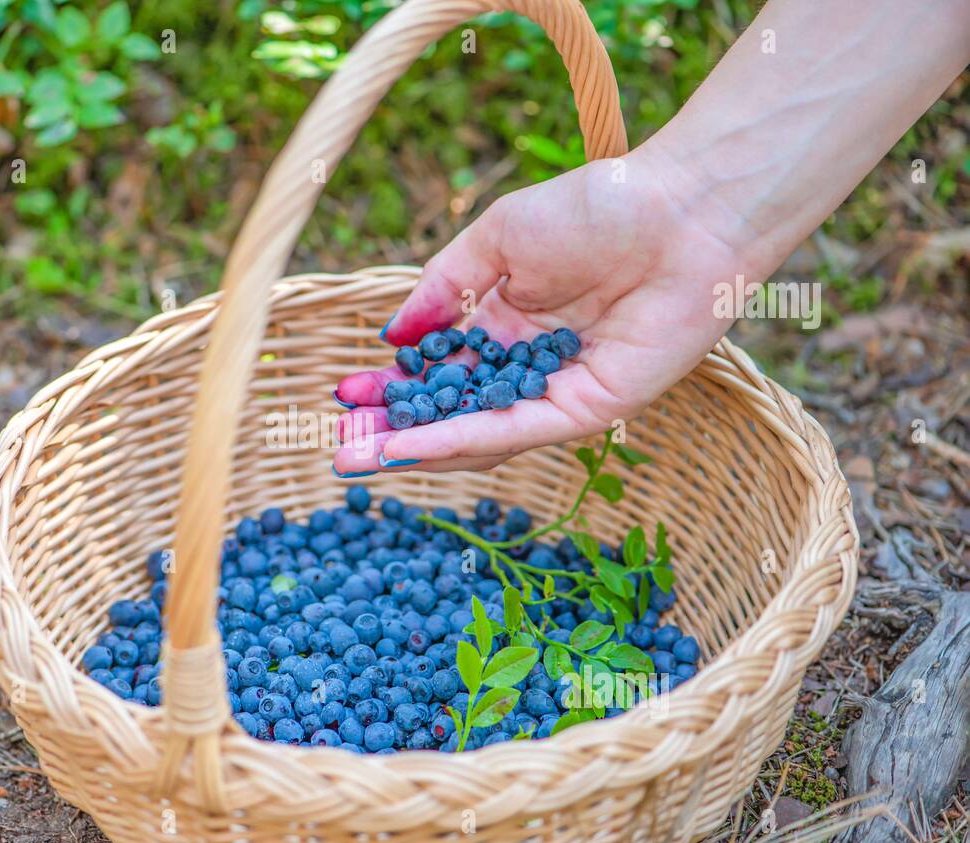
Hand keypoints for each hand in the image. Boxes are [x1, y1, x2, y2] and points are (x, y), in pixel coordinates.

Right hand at [332, 145, 745, 474]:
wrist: (680, 210)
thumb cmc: (596, 209)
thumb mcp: (496, 240)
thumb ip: (442, 288)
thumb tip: (390, 334)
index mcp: (508, 324)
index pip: (438, 369)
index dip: (390, 386)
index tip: (343, 394)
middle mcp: (528, 366)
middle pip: (449, 410)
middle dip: (392, 429)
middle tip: (339, 445)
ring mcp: (556, 393)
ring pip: (475, 433)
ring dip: (414, 448)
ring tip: (357, 456)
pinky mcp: (588, 410)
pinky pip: (515, 432)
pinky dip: (460, 441)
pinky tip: (411, 447)